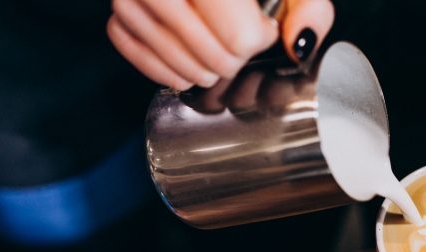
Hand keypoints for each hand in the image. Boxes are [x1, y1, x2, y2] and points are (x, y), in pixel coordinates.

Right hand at [107, 0, 334, 89]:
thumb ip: (308, 8)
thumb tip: (300, 44)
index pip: (240, 34)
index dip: (257, 39)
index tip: (262, 29)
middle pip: (207, 49)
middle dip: (230, 60)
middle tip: (239, 49)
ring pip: (168, 50)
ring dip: (198, 70)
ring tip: (216, 64)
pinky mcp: (117, 5)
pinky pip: (128, 44)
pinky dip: (159, 67)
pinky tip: (184, 71)